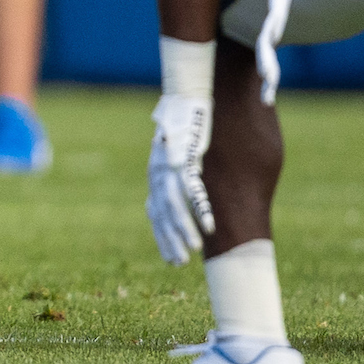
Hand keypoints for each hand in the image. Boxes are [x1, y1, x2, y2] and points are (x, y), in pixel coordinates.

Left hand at [145, 92, 215, 263]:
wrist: (185, 100)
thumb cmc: (186, 131)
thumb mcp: (180, 158)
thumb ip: (182, 180)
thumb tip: (190, 200)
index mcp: (156, 177)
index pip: (155, 213)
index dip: (162, 237)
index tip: (171, 258)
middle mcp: (157, 174)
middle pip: (161, 214)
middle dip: (169, 240)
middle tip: (179, 263)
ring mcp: (169, 167)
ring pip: (173, 205)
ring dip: (183, 229)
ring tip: (193, 250)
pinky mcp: (185, 159)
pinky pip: (192, 189)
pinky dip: (200, 209)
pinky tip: (208, 228)